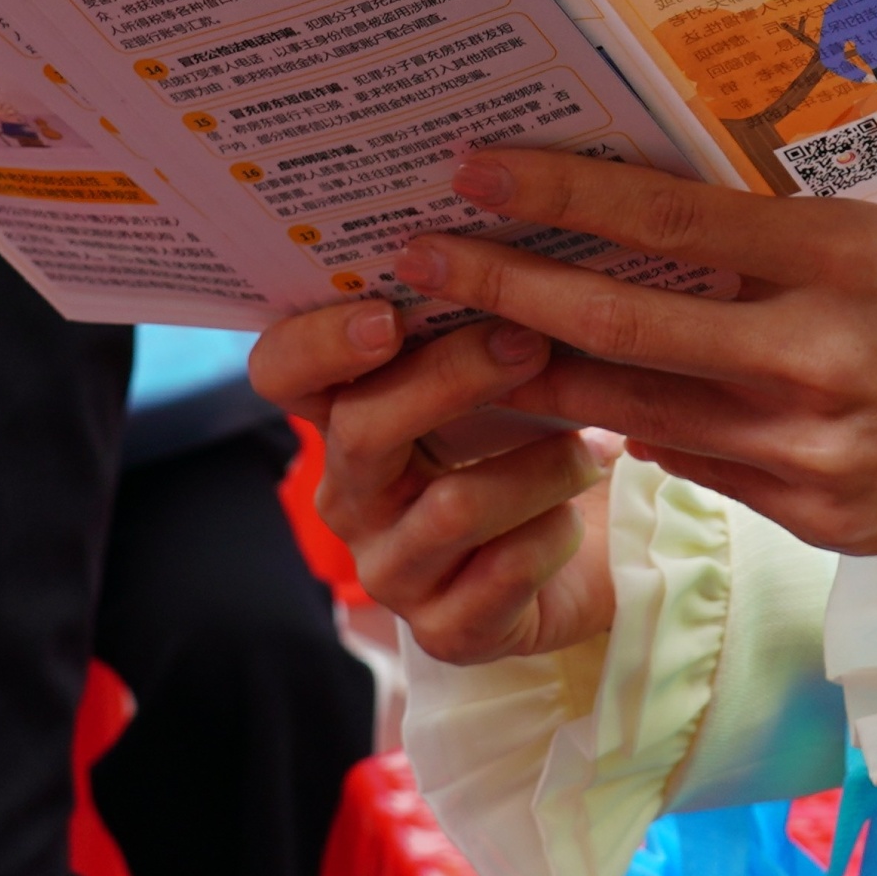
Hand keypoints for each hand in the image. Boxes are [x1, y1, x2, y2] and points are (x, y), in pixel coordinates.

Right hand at [250, 296, 617, 667]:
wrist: (595, 552)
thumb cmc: (538, 438)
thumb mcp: (503, 374)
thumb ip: (476, 319)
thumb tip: (501, 245)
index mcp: (345, 418)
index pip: (281, 373)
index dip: (317, 343)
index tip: (385, 315)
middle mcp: (351, 495)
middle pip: (364, 429)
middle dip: (453, 377)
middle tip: (530, 342)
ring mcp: (390, 569)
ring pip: (450, 505)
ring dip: (538, 467)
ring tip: (594, 447)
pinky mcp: (445, 631)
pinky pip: (497, 576)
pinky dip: (552, 537)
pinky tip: (579, 521)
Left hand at [382, 146, 876, 560]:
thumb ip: (791, 228)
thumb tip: (666, 206)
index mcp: (849, 257)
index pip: (670, 217)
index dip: (560, 191)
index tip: (475, 167)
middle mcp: (817, 352)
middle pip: (618, 318)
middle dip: (501, 286)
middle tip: (417, 256)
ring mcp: (807, 444)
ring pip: (629, 402)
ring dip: (531, 371)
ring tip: (454, 335)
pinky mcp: (808, 511)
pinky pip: (685, 459)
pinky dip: (617, 429)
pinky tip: (559, 403)